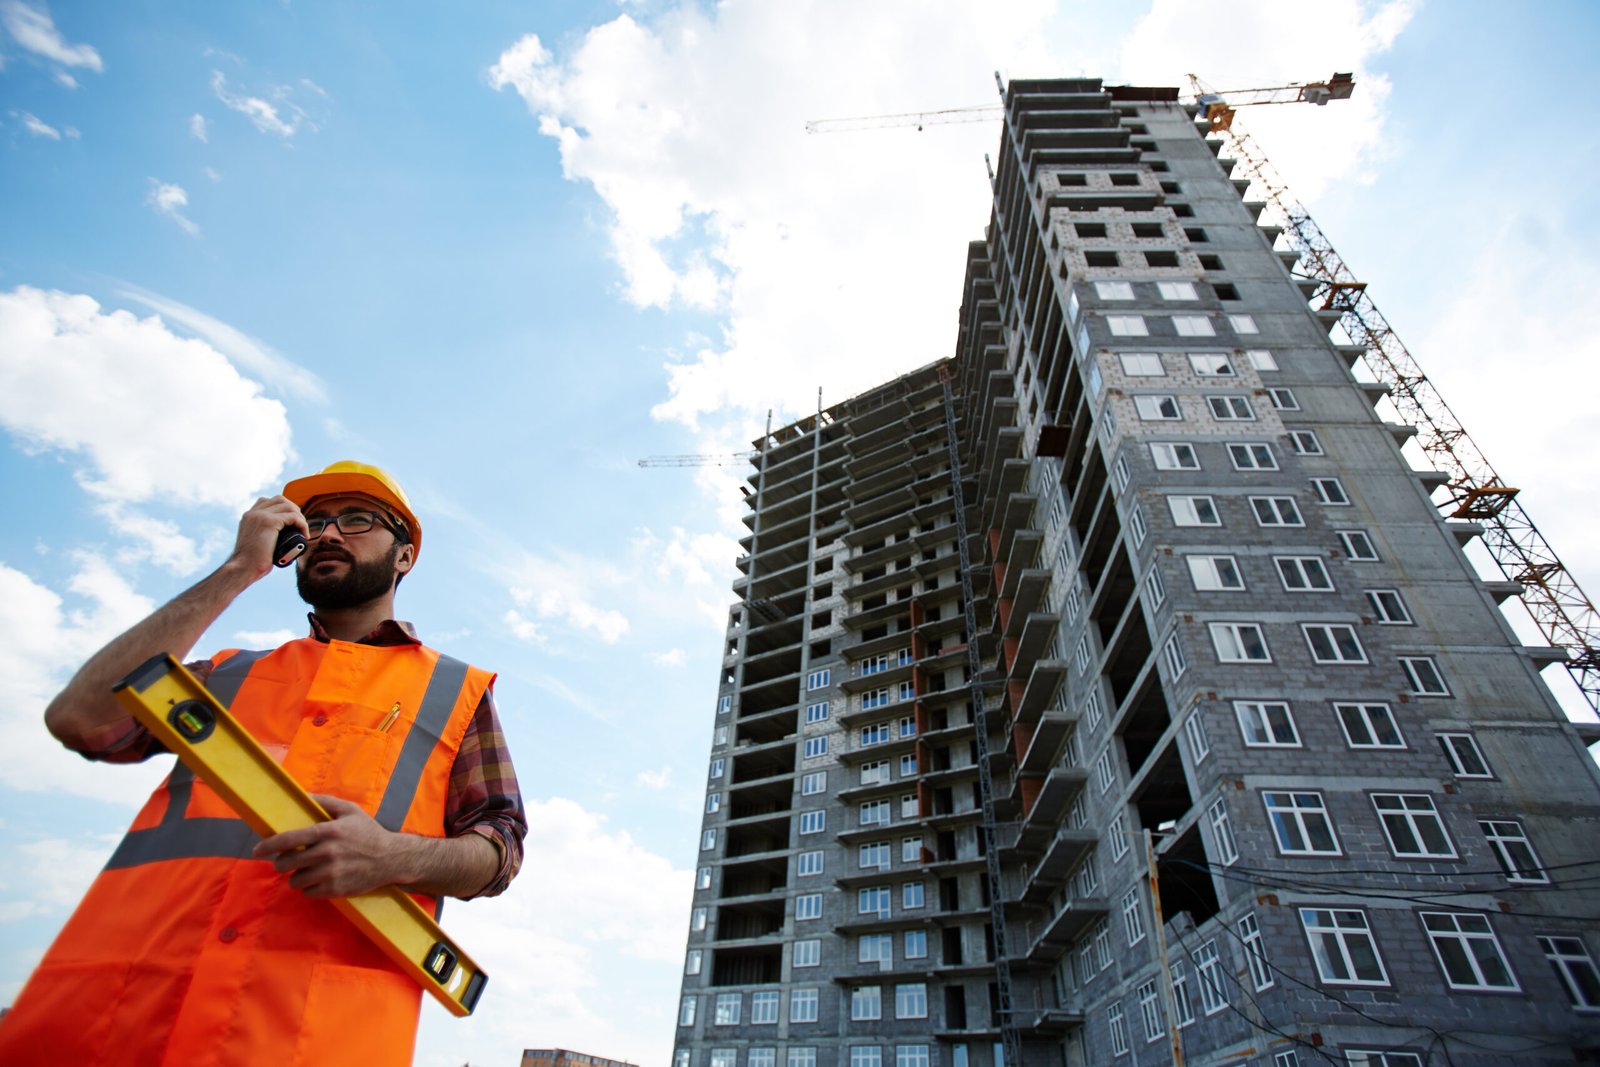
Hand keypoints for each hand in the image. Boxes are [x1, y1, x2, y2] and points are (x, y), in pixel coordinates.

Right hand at [230, 495, 308, 579]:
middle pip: (280, 499)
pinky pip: (293, 517)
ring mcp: (260, 515)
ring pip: (289, 507)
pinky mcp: (269, 522)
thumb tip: (284, 537)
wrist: (243, 569)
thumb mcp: (257, 542)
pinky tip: (305, 535)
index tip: (292, 522)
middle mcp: (253, 513)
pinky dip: (302, 524)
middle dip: (294, 510)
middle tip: (300, 526)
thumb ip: (265, 534)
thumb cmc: (251, 563)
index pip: (269, 501)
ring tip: (303, 531)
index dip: (284, 508)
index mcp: (249, 516)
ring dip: (300, 517)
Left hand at [253, 794, 415, 897]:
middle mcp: (327, 853)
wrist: (391, 859)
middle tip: (286, 861)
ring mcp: (331, 874)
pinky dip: (309, 888)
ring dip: (297, 877)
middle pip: (286, 863)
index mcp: (328, 832)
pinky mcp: (335, 890)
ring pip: (295, 881)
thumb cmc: (369, 832)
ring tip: (307, 871)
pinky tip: (319, 880)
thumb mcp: (350, 811)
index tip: (257, 849)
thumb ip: (324, 802)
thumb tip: (302, 796)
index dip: (268, 845)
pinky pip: (308, 892)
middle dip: (281, 863)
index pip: (288, 839)